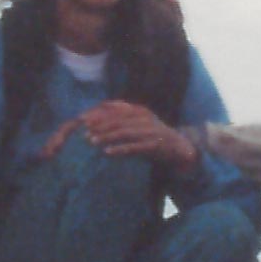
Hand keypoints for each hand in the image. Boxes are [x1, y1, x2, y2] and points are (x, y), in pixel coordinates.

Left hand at [39, 100, 200, 176]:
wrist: (179, 149)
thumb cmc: (152, 137)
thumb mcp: (136, 125)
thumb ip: (120, 120)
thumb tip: (96, 118)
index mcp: (138, 110)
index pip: (114, 108)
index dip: (97, 112)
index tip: (81, 119)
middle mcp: (144, 118)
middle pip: (117, 119)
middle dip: (98, 124)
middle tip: (83, 131)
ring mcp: (150, 131)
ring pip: (124, 131)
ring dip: (106, 136)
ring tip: (91, 141)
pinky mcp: (155, 145)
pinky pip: (135, 147)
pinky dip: (120, 149)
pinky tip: (108, 153)